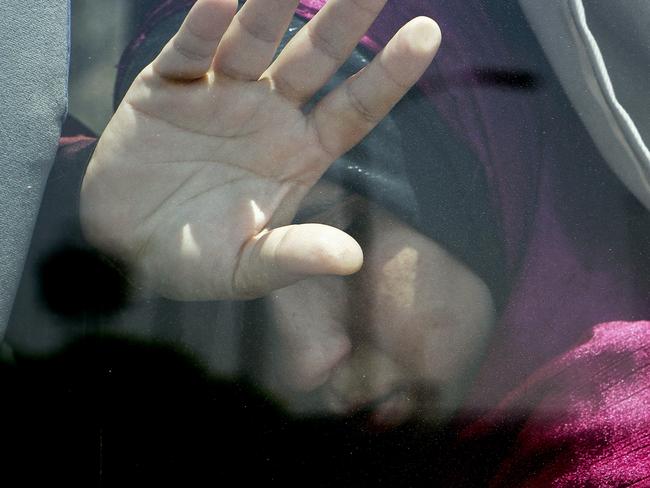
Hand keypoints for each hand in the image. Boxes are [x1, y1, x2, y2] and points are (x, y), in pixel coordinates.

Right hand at [80, 0, 440, 299]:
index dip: (389, 74)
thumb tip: (352, 259)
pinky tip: (218, 0)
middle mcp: (268, 115)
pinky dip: (202, 28)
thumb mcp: (247, 269)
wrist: (125, 249)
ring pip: (253, 38)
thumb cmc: (194, 261)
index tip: (428, 32)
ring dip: (272, 4)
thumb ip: (294, 257)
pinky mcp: (167, 88)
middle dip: (344, 16)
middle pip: (314, 57)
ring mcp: (219, 95)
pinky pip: (189, 52)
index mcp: (298, 154)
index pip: (353, 107)